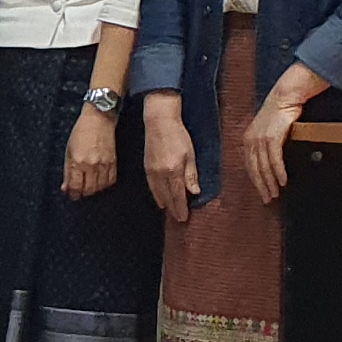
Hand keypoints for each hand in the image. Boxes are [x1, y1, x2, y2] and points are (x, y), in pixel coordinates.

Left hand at [60, 107, 116, 199]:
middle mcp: (91, 165)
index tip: (72, 195)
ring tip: (88, 186)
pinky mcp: (113, 162)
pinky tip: (99, 181)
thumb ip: (67, 171)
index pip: (76, 186)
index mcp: (78, 161)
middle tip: (79, 191)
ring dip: (94, 190)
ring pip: (100, 187)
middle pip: (89, 190)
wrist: (99, 119)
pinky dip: (105, 184)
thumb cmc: (81, 132)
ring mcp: (104, 164)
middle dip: (83, 193)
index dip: (73, 194)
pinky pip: (111, 180)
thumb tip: (66, 187)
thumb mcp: (68, 150)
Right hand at [142, 97, 193, 225]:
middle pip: (166, 198)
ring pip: (157, 194)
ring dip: (164, 203)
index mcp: (173, 171)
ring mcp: (151, 172)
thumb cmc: (178, 135)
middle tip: (178, 219)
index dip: (181, 208)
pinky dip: (156, 194)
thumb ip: (191, 175)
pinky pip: (151, 187)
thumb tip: (195, 192)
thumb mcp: (191, 154)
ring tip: (170, 211)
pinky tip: (160, 197)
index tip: (184, 218)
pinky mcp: (146, 167)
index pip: (178, 196)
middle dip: (173, 209)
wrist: (159, 122)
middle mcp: (160, 175)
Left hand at [239, 94, 303, 208]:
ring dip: (271, 183)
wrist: (285, 98)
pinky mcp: (272, 138)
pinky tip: (283, 181)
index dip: (255, 182)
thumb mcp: (267, 131)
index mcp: (247, 140)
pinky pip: (274, 160)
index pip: (249, 167)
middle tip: (268, 199)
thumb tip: (269, 163)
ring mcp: (260, 140)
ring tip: (276, 194)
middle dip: (262, 187)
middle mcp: (250, 141)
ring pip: (264, 167)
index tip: (262, 193)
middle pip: (254, 170)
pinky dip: (279, 172)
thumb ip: (265, 145)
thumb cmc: (279, 114)